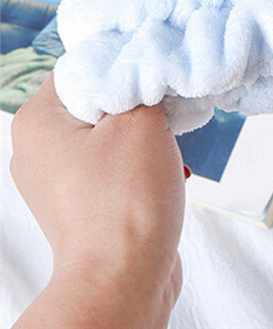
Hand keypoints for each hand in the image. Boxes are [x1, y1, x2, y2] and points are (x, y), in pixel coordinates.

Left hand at [10, 74, 184, 328]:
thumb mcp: (141, 120)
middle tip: (167, 104)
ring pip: (108, 132)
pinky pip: (111, 164)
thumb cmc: (125, 201)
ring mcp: (57, 182)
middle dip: (138, 100)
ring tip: (167, 142)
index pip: (83, 65)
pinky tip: (165, 169)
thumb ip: (144, 80)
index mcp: (37, 121)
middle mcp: (37, 149)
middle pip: (96, 98)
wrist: (123, 280)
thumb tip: (149, 64)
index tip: (157, 65)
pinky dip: (139, 160)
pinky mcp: (80, 205)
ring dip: (144, 132)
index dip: (125, 60)